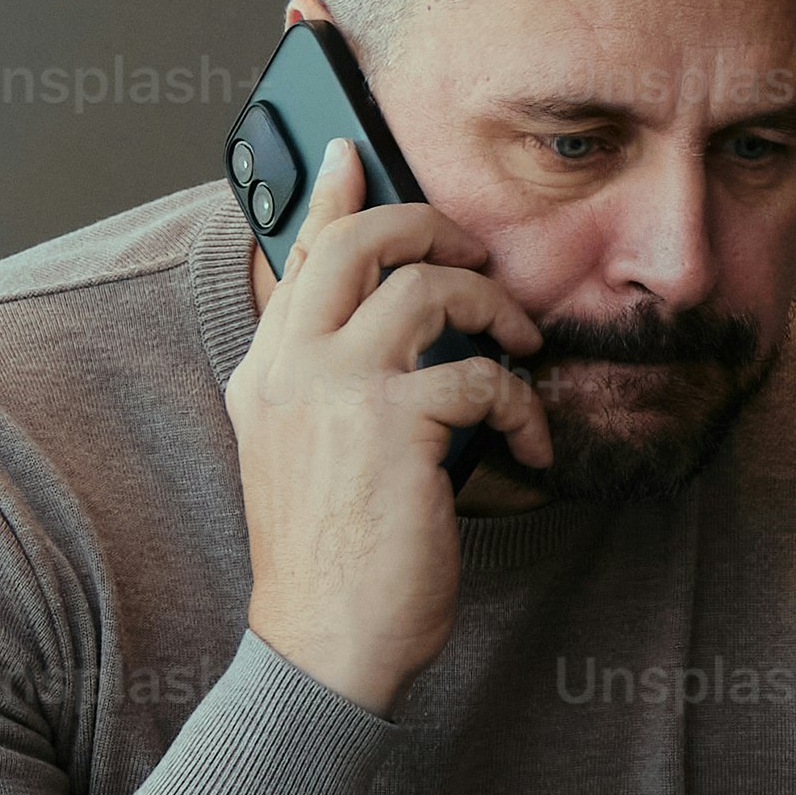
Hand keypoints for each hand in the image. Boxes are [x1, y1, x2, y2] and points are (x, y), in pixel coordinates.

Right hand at [228, 141, 550, 714]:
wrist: (324, 646)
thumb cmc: (332, 558)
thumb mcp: (309, 453)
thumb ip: (332, 380)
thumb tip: (396, 321)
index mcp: (265, 371)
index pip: (298, 253)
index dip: (331, 192)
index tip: (354, 148)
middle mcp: (290, 367)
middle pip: (362, 240)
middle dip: (435, 229)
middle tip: (478, 258)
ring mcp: (337, 391)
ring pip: (431, 288)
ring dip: (495, 312)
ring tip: (520, 349)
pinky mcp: (395, 426)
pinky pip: (483, 374)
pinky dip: (522, 405)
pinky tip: (530, 443)